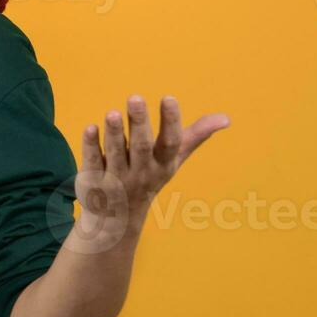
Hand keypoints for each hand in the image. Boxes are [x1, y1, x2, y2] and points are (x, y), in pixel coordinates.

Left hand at [74, 94, 230, 247]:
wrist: (118, 218)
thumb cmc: (150, 177)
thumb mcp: (173, 160)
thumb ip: (195, 136)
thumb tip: (226, 118)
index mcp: (162, 164)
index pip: (170, 143)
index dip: (171, 121)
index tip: (169, 97)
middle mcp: (141, 172)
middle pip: (141, 147)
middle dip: (139, 123)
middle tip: (136, 98)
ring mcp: (116, 177)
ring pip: (114, 153)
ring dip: (114, 133)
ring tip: (112, 112)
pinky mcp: (93, 179)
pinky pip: (91, 161)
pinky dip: (90, 145)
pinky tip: (90, 127)